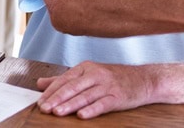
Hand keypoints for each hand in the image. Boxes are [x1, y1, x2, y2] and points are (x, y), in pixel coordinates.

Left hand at [36, 61, 151, 118]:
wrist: (144, 79)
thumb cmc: (114, 77)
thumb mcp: (88, 74)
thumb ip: (64, 79)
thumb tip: (40, 83)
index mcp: (87, 67)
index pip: (65, 79)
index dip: (51, 92)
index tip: (40, 102)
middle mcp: (96, 74)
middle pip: (73, 87)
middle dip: (57, 98)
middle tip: (44, 108)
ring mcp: (107, 86)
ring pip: (85, 96)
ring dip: (70, 105)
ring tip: (57, 112)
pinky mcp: (117, 97)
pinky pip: (102, 104)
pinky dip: (91, 110)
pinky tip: (81, 116)